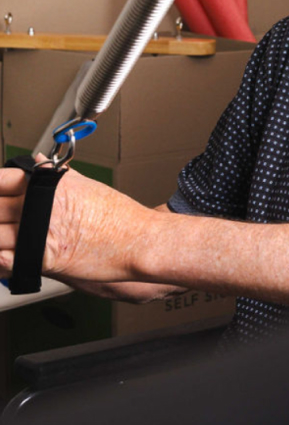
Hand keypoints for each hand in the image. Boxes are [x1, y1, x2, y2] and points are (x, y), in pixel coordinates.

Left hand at [0, 159, 151, 284]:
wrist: (139, 242)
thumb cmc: (119, 216)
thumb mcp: (84, 185)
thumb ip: (53, 174)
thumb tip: (37, 162)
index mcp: (47, 184)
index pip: (1, 181)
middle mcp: (40, 206)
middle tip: (4, 218)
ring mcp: (38, 234)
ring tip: (7, 238)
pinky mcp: (42, 261)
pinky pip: (6, 262)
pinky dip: (3, 260)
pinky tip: (9, 256)